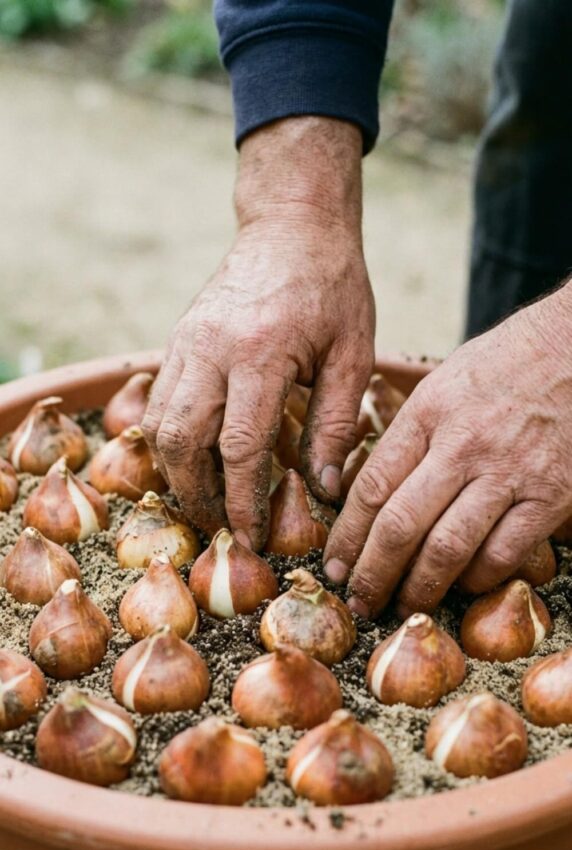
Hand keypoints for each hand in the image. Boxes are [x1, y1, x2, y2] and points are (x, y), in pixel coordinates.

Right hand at [142, 118, 373, 547]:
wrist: (292, 225)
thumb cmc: (333, 288)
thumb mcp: (352, 353)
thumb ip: (335, 423)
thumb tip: (324, 490)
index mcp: (261, 353)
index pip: (240, 447)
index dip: (242, 502)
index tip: (251, 537)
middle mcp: (211, 350)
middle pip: (183, 443)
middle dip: (198, 496)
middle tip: (222, 528)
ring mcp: (186, 343)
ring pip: (159, 426)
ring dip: (177, 474)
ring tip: (206, 503)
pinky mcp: (177, 340)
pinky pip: (159, 403)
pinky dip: (170, 442)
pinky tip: (195, 462)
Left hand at [324, 282, 571, 617]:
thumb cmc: (505, 364)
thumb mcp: (441, 384)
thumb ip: (406, 436)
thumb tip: (362, 491)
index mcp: (428, 414)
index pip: (371, 488)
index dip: (346, 537)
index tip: (334, 565)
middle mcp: (463, 446)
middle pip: (400, 526)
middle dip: (372, 574)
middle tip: (359, 600)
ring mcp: (509, 473)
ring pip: (448, 549)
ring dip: (420, 588)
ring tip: (406, 605)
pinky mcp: (551, 496)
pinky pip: (503, 553)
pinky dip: (477, 578)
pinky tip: (463, 583)